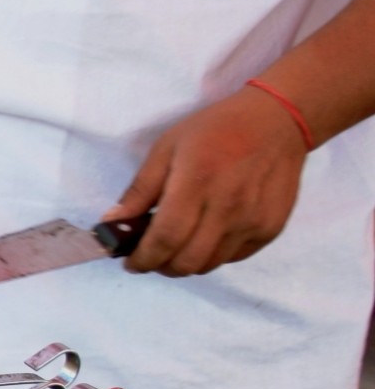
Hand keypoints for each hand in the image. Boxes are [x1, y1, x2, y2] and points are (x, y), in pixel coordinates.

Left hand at [100, 87, 307, 276]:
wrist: (277, 121)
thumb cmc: (215, 130)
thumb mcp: (166, 148)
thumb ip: (140, 190)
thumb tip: (112, 223)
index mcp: (196, 184)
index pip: (165, 240)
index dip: (143, 259)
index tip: (130, 263)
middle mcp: (228, 207)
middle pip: (187, 261)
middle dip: (161, 266)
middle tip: (151, 256)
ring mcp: (253, 221)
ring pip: (210, 264)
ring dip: (186, 264)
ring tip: (175, 247)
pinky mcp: (271, 227)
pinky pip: (233, 257)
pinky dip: (212, 256)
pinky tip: (205, 237)